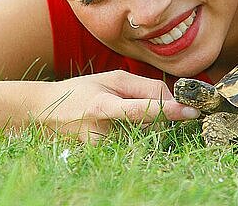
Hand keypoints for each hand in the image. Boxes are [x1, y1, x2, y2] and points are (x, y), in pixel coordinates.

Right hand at [32, 70, 200, 142]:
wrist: (45, 113)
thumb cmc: (82, 91)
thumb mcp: (112, 78)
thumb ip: (144, 87)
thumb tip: (171, 99)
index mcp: (102, 107)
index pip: (142, 110)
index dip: (169, 110)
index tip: (192, 111)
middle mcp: (102, 132)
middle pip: (149, 124)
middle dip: (156, 112)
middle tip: (134, 102)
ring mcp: (102, 150)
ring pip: (145, 135)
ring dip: (145, 123)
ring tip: (118, 114)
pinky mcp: (103, 159)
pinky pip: (135, 143)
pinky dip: (135, 132)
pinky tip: (115, 126)